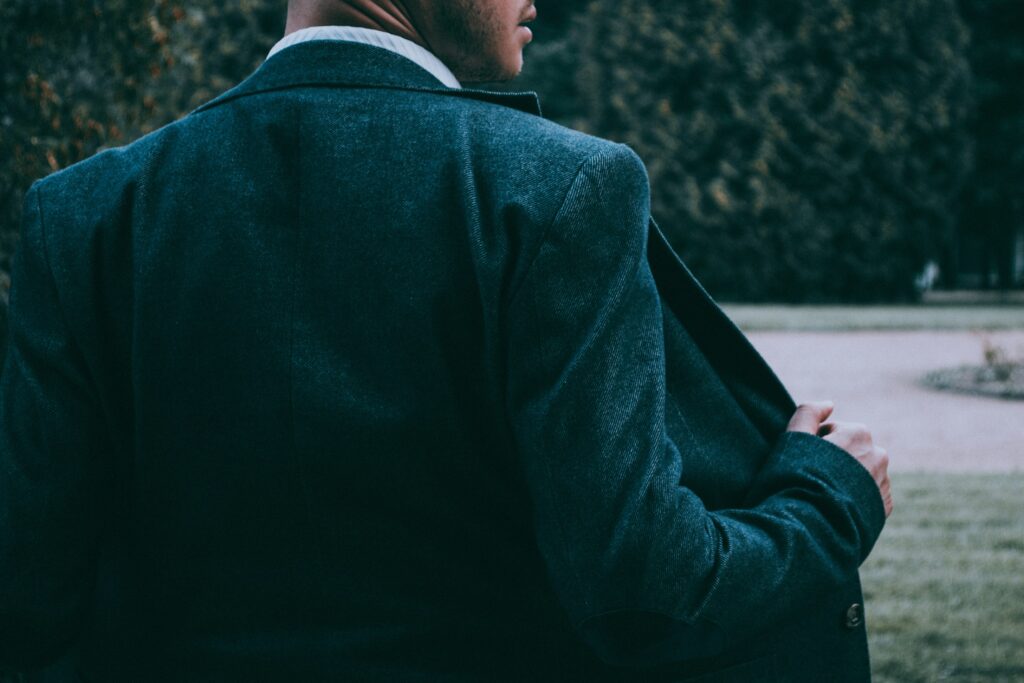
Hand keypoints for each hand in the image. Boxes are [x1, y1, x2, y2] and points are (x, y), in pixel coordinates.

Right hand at [786, 401, 892, 518]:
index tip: (802, 461)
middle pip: (849, 451)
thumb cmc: (798, 479)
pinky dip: (855, 498)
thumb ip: (808, 412)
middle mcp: (878, 454)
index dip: (813, 445)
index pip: (832, 432)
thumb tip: (830, 404)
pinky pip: (869, 495)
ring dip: (845, 480)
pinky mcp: (885, 507)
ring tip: (823, 496)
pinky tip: (836, 507)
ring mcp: (884, 482)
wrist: (813, 526)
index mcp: (859, 433)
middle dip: (833, 461)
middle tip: (812, 479)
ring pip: (860, 473)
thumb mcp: (794, 437)